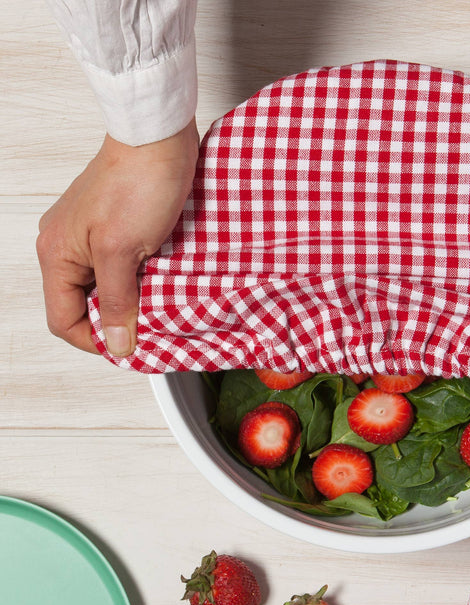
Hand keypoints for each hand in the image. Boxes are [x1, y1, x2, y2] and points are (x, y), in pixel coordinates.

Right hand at [37, 120, 199, 356]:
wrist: (158, 138)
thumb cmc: (137, 185)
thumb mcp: (123, 252)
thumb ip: (118, 301)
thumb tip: (117, 344)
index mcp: (56, 255)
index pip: (64, 320)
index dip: (96, 340)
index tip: (131, 348)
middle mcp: (66, 248)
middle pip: (84, 306)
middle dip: (116, 323)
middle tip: (151, 331)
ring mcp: (90, 237)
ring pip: (105, 289)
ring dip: (132, 303)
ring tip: (160, 309)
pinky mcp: (114, 228)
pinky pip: (121, 269)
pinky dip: (140, 282)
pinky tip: (162, 285)